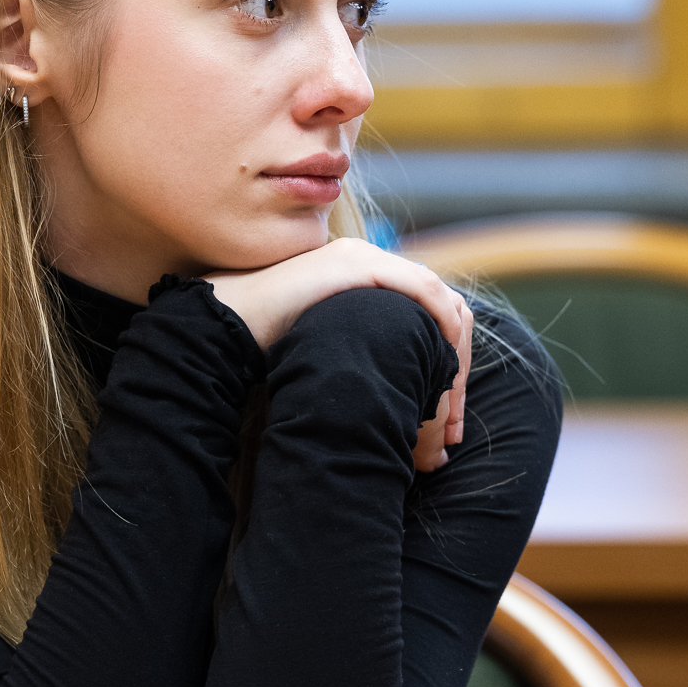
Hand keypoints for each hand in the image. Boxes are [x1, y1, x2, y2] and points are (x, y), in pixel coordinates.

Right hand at [206, 238, 471, 471]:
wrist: (229, 322)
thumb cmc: (267, 343)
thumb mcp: (327, 347)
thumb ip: (359, 355)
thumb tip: (387, 396)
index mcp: (364, 278)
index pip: (427, 311)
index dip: (447, 364)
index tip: (445, 421)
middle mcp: (370, 260)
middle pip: (443, 307)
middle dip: (458, 367)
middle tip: (454, 428)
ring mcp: (364, 258)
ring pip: (440, 300)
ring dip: (454, 354)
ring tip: (449, 405)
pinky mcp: (356, 266)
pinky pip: (421, 290)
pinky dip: (440, 324)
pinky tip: (441, 362)